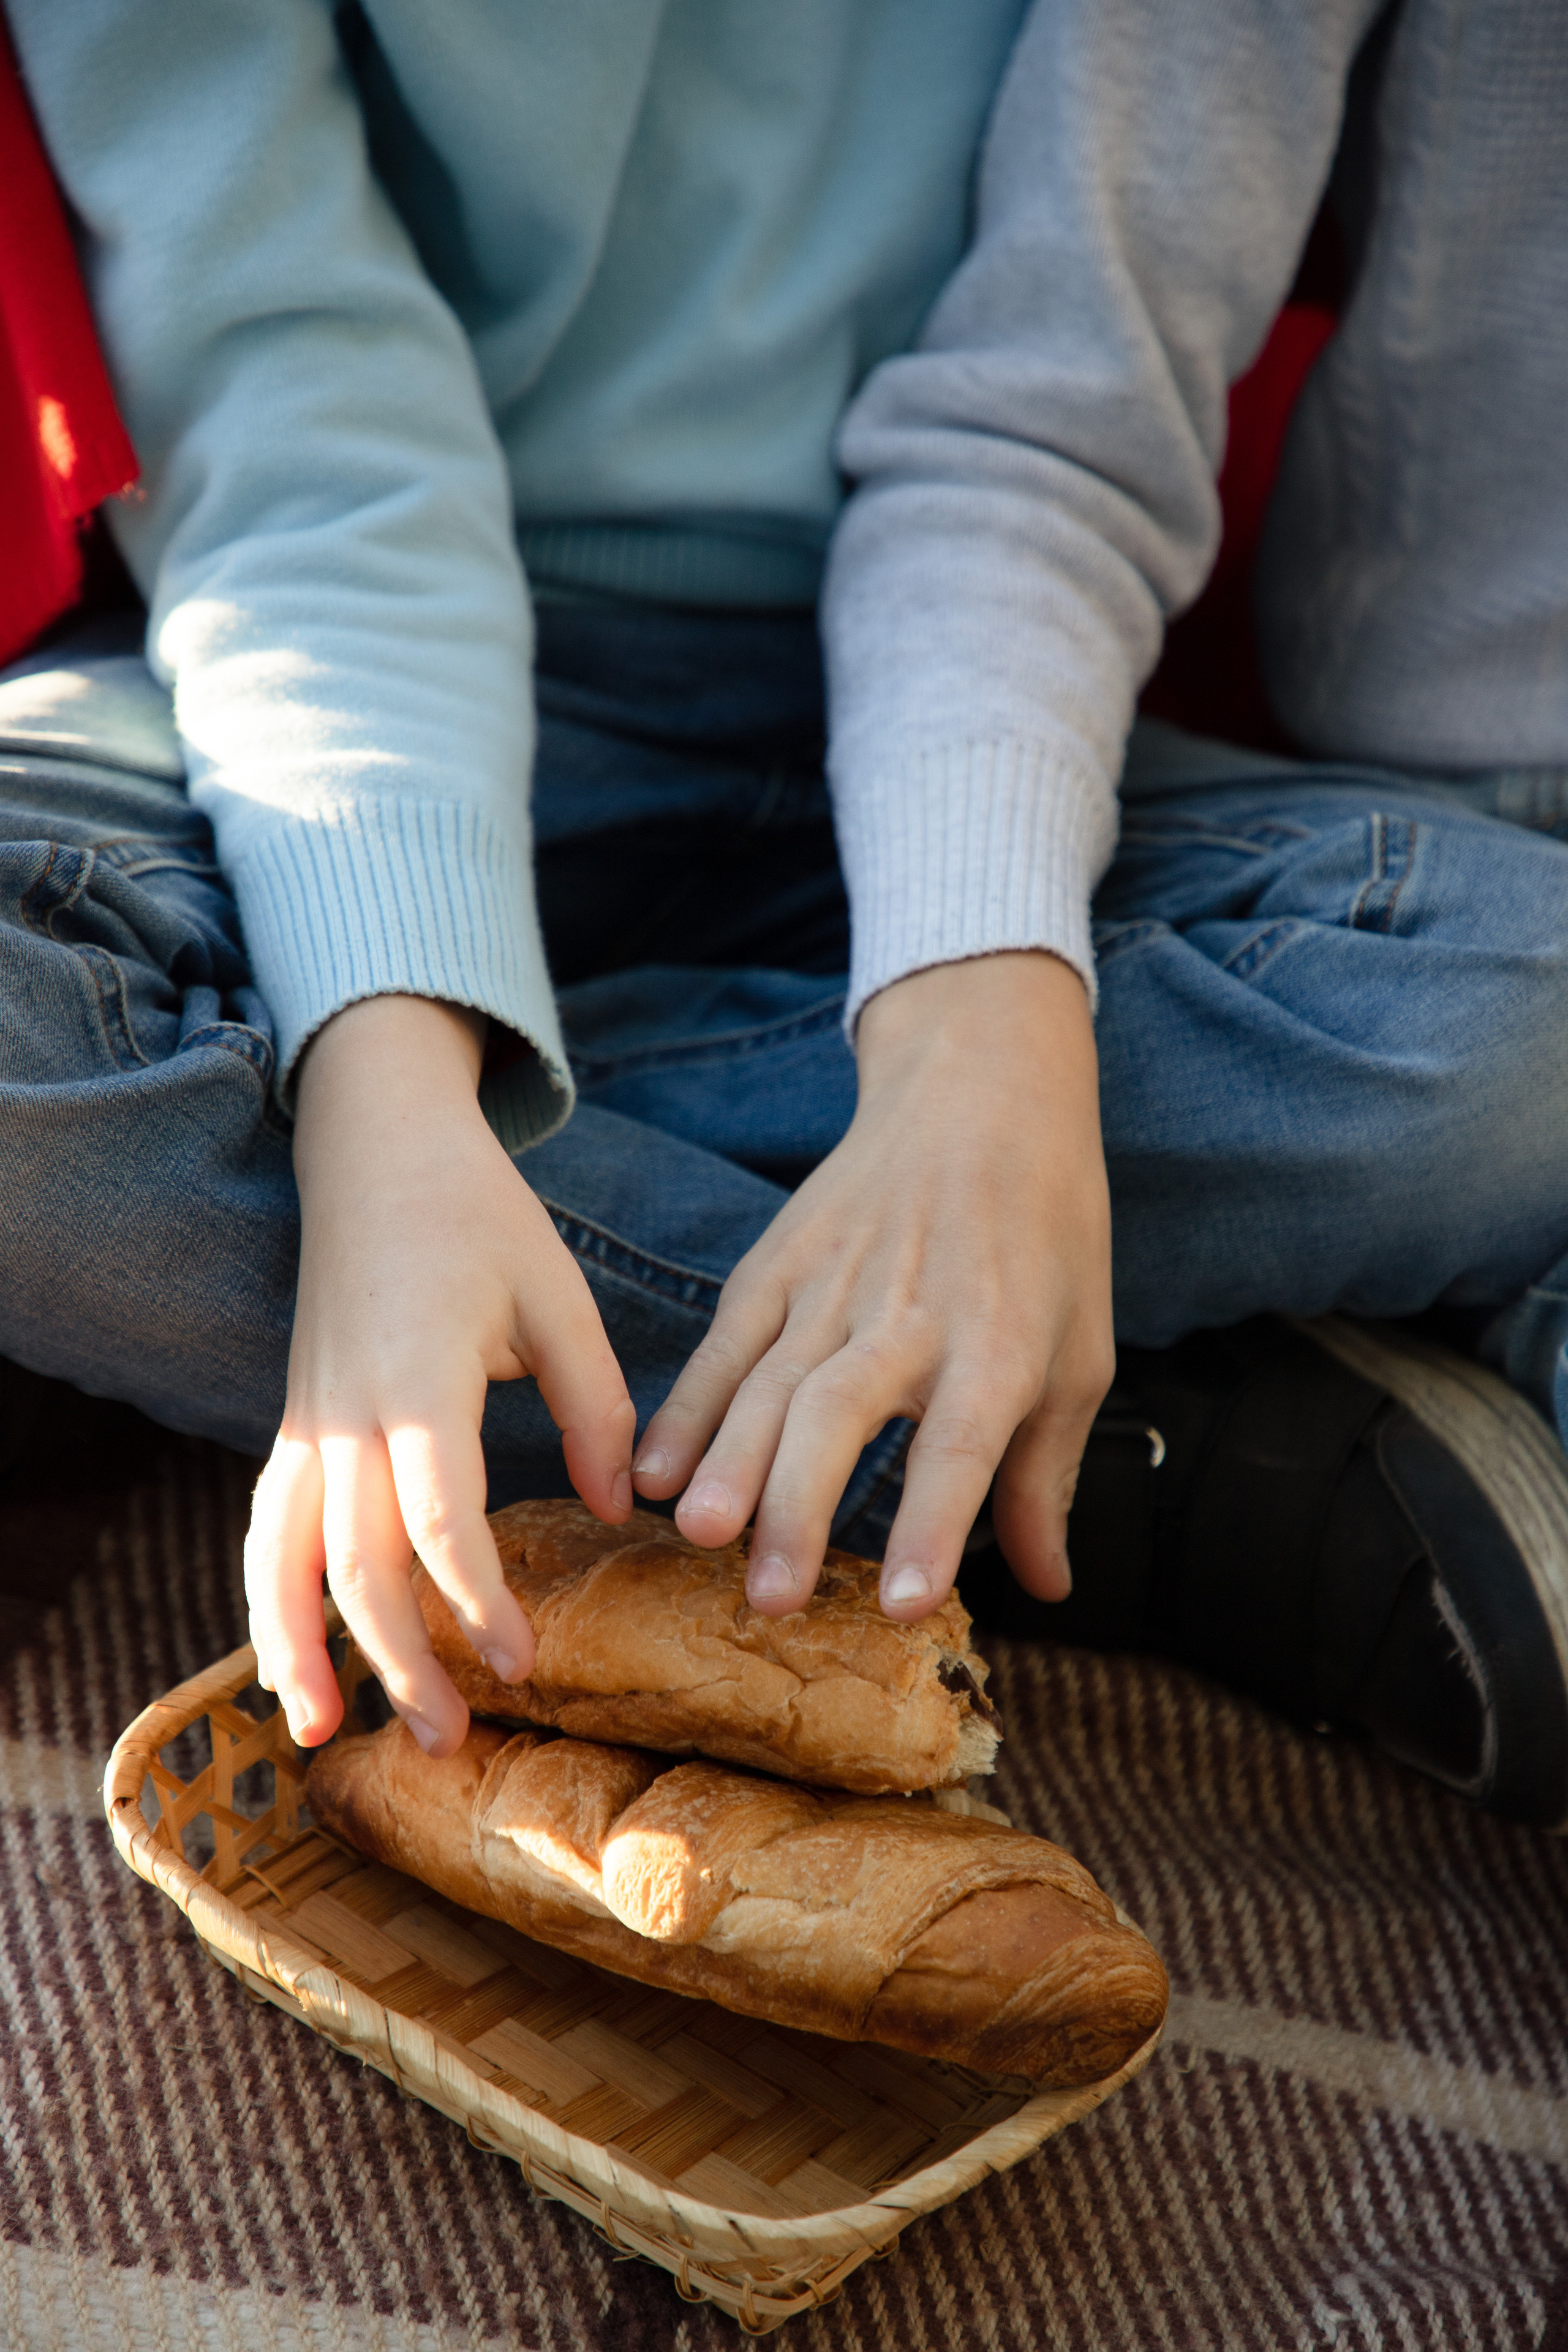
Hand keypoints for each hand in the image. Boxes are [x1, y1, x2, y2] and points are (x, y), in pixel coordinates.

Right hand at [245, 996, 635, 1754]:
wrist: (374, 1149)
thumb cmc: (477, 1216)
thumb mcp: (558, 1295)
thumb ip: (595, 1405)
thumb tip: (621, 1508)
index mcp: (419, 1378)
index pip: (437, 1518)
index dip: (475, 1600)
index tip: (522, 1661)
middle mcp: (345, 1412)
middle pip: (356, 1563)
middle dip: (398, 1659)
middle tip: (450, 1736)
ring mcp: (306, 1421)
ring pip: (285, 1558)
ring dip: (302, 1650)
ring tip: (326, 1735)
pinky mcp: (292, 1424)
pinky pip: (268, 1530)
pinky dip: (269, 1602)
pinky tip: (290, 1666)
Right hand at [631, 952, 1113, 1619]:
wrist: (983, 1091)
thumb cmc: (1045, 1234)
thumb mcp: (1079, 1352)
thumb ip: (1045, 1476)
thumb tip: (1046, 1586)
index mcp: (998, 1343)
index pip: (962, 1445)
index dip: (933, 1524)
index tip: (906, 1607)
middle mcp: (910, 1315)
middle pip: (842, 1412)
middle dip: (799, 1506)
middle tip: (769, 1596)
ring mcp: (834, 1284)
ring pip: (770, 1381)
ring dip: (730, 1464)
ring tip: (699, 1536)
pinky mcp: (779, 1262)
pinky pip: (724, 1343)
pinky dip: (685, 1408)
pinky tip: (653, 1471)